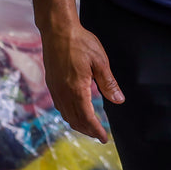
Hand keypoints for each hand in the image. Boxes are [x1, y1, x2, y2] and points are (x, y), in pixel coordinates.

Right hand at [41, 22, 123, 141]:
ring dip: (78, 124)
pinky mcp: (51, 84)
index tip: (104, 138)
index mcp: (76, 89)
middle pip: (75, 120)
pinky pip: (60, 106)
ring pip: (66, 115)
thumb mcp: (100, 62)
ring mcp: (55, 89)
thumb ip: (108, 83)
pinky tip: (76, 112)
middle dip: (88, 130)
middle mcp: (63, 93)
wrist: (57, 31)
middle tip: (99, 136)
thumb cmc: (80, 43)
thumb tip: (119, 101)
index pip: (87, 117)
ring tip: (89, 128)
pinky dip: (69, 115)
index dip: (96, 130)